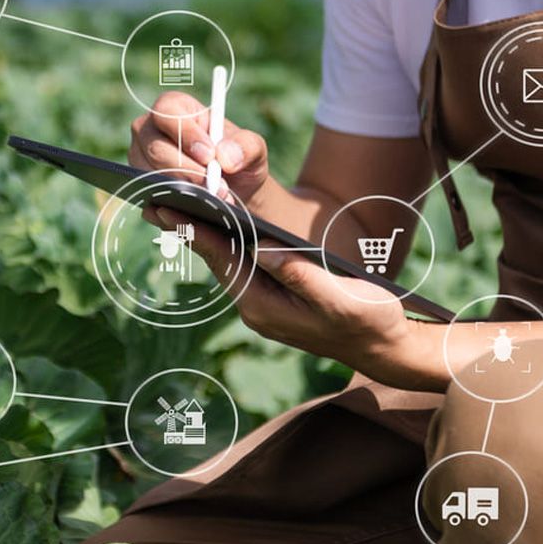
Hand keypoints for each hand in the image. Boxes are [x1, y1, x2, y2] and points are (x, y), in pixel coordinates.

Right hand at [128, 91, 270, 202]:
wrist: (233, 190)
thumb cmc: (238, 159)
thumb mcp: (253, 148)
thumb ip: (246, 146)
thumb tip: (225, 156)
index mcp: (176, 109)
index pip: (167, 111)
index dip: (185, 133)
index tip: (209, 156)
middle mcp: (150, 131)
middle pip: (155, 148)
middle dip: (188, 171)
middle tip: (216, 187)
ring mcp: (140, 159)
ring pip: (149, 176)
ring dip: (182, 191)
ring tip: (213, 200)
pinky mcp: (141, 187)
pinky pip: (149, 199)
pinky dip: (173, 208)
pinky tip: (196, 212)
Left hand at [147, 206, 435, 387]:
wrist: (386, 349)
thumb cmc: (369, 322)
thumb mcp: (340, 299)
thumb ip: (301, 275)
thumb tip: (265, 250)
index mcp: (264, 308)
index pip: (222, 261)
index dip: (195, 230)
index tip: (168, 206)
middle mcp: (255, 307)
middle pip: (216, 259)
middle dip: (189, 227)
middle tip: (156, 193)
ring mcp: (263, 304)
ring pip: (227, 260)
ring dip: (205, 231)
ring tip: (176, 199)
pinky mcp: (275, 297)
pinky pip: (243, 264)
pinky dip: (229, 240)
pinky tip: (219, 219)